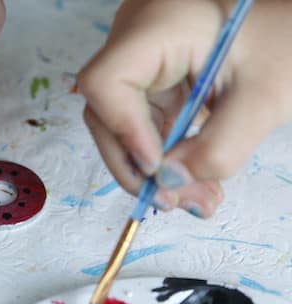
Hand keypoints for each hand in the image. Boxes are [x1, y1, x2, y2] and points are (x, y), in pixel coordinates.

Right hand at [77, 0, 291, 217]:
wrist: (288, 36)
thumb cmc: (284, 47)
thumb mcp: (263, 101)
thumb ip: (218, 149)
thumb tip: (169, 184)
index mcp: (158, 27)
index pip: (105, 83)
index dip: (123, 131)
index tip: (157, 167)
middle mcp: (134, 42)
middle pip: (105, 113)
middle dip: (136, 165)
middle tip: (172, 202)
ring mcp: (138, 63)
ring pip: (120, 127)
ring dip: (152, 170)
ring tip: (193, 198)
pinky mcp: (149, 81)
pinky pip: (141, 126)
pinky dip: (163, 157)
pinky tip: (191, 180)